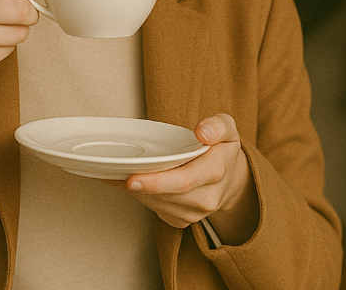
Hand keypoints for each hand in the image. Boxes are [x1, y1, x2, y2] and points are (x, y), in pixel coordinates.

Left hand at [106, 113, 259, 244]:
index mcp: (216, 171)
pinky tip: (132, 182)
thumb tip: (202, 132)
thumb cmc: (221, 149)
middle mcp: (207, 197)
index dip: (156, 182)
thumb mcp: (227, 128)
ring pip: (158, 205)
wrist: (230, 179)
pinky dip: (141, 197)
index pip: (184, 181)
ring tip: (118, 173)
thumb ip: (217, 125)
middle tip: (115, 174)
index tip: (131, 178)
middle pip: (167, 195)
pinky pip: (156, 211)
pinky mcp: (183, 220)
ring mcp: (195, 213)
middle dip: (140, 187)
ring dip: (137, 191)